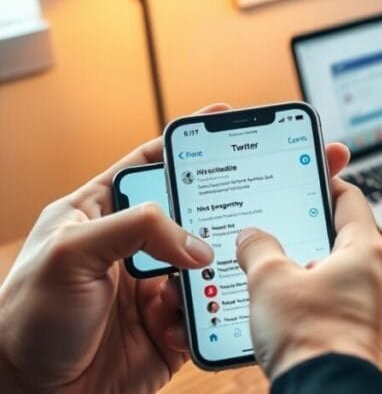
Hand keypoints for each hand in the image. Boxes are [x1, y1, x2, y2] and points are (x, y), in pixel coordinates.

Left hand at [0, 104, 227, 393]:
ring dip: (218, 269)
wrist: (29, 393)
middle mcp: (132, 248)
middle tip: (250, 199)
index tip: (222, 121)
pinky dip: (208, 315)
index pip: (150, 166)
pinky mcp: (168, 328)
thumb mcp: (71, 252)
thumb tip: (197, 243)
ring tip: (217, 272)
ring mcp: (152, 288)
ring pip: (208, 265)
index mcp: (101, 214)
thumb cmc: (25, 318)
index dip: (186, 145)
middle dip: (219, 209)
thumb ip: (136, 228)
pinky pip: (207, 314)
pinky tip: (186, 320)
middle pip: (191, 214)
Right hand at [236, 162, 381, 392]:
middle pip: (361, 257)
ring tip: (312, 319)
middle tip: (299, 275)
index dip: (332, 192)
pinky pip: (381, 334)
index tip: (321, 188)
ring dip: (346, 302)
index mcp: (370, 255)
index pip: (352, 205)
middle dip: (330, 264)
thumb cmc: (309, 343)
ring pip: (373, 298)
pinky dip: (359, 335)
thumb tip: (253, 237)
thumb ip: (260, 251)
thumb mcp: (268, 285)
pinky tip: (331, 346)